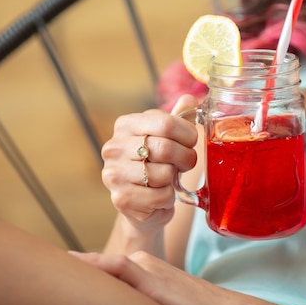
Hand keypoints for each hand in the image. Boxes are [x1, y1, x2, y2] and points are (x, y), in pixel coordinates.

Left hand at [70, 251, 289, 304]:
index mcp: (143, 269)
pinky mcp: (150, 278)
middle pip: (101, 266)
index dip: (82, 269)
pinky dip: (96, 265)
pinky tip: (74, 264)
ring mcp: (145, 268)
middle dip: (75, 269)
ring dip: (79, 267)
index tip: (57, 271)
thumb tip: (113, 301)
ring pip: (104, 266)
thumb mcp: (158, 302)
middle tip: (43, 269)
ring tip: (50, 266)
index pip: (105, 268)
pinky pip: (117, 268)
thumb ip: (136, 299)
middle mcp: (142, 263)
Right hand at [101, 95, 198, 235]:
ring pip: (164, 173)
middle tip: (186, 164)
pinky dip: (168, 197)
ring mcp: (114, 173)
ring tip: (167, 179)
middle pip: (166, 148)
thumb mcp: (168, 137)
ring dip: (174, 179)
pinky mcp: (121, 198)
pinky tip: (159, 195)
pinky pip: (161, 195)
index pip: (166, 123)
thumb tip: (190, 99)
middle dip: (186, 158)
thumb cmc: (158, 165)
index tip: (192, 142)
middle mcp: (113, 147)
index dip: (188, 134)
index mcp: (125, 125)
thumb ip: (178, 117)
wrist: (144, 204)